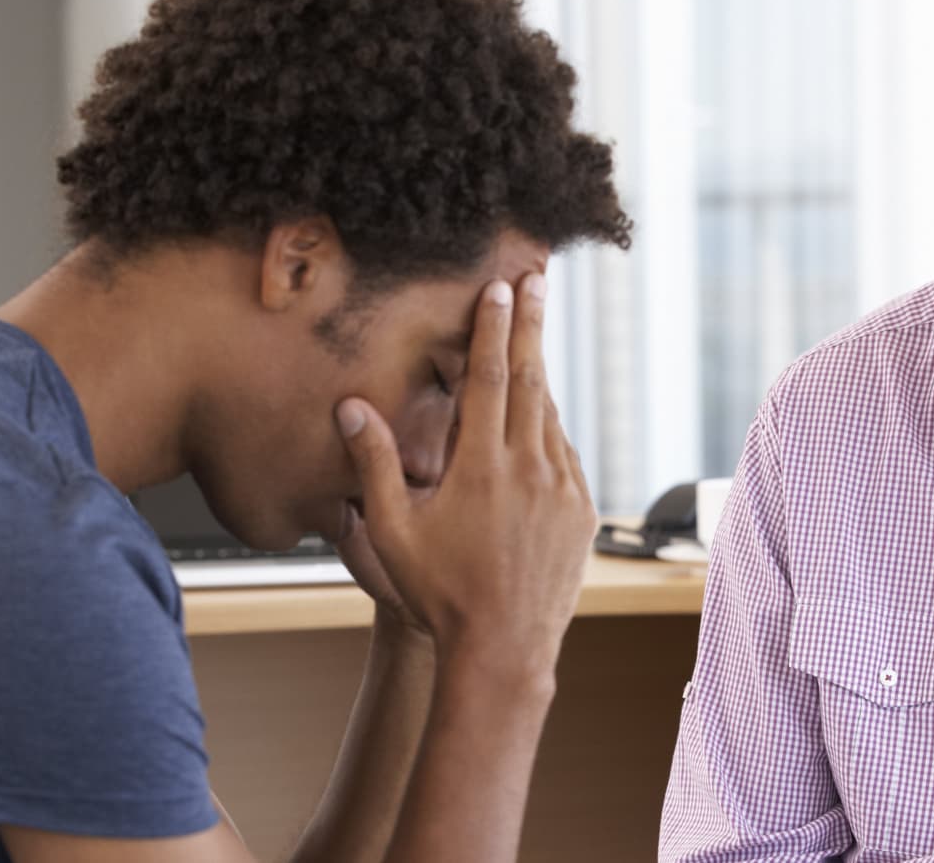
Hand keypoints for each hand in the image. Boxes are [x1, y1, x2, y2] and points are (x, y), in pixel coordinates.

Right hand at [334, 274, 594, 672]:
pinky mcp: (582, 513)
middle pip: (531, 380)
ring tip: (530, 346)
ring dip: (539, 377)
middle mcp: (530, 469)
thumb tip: (351, 407)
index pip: (489, 378)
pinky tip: (538, 423)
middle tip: (536, 281)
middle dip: (531, 328)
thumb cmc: (439, 594)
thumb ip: (374, 464)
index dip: (494, 328)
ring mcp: (563, 490)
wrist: (504, 651)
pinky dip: (550, 431)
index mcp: (481, 466)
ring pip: (550, 417)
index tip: (502, 289)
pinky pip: (565, 456)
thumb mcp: (393, 530)